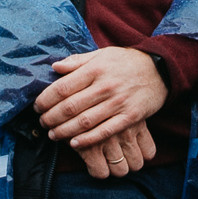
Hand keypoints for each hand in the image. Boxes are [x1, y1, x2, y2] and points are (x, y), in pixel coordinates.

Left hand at [35, 47, 166, 178]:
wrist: (160, 69)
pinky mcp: (130, 116)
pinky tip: (74, 143)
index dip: (45, 100)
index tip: (37, 106)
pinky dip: (87, 139)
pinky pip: (105, 131)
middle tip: (42, 123)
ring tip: (53, 135)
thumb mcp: (102, 55)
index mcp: (94, 69)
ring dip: (64, 131)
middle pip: (70, 107)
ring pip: (84, 122)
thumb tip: (54, 67)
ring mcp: (118, 102)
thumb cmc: (126, 62)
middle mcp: (105, 86)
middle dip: (51, 118)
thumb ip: (77, 61)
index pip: (62, 87)